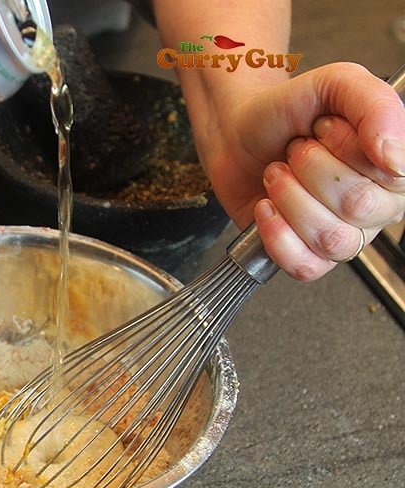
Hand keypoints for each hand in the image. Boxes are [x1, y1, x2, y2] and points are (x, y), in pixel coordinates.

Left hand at [203, 62, 404, 280]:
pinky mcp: (307, 256)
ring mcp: (344, 235)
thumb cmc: (288, 111)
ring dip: (289, 198)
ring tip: (277, 174)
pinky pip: (306, 266)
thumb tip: (395, 156)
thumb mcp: (336, 83)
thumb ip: (376, 104)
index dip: (346, 148)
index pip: (392, 176)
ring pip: (331, 238)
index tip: (322, 126)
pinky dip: (277, 234)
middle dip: (310, 168)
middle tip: (295, 151)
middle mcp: (377, 206)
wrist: (237, 132)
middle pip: (357, 206)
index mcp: (394, 166)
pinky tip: (267, 207)